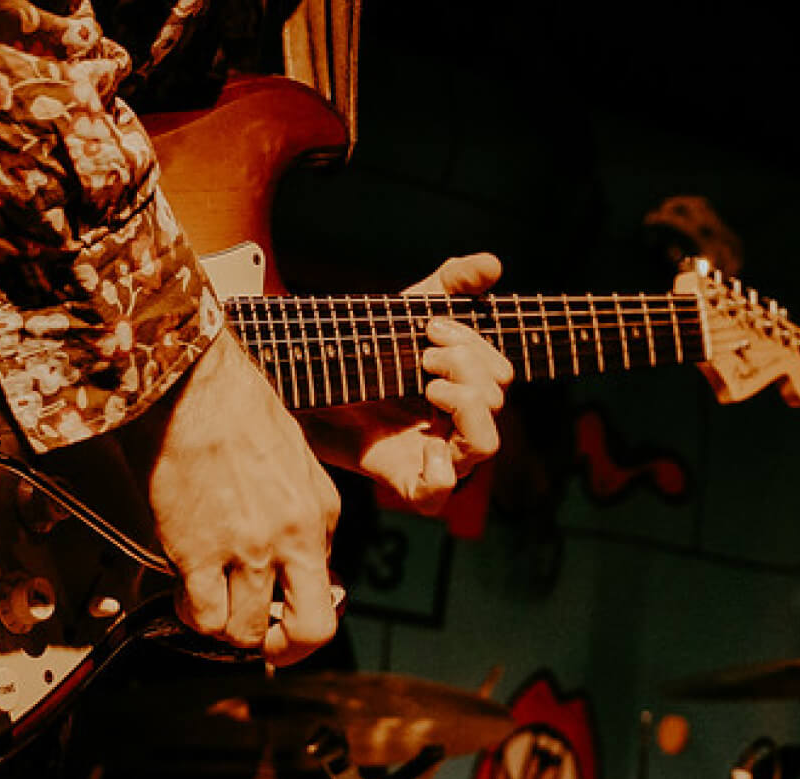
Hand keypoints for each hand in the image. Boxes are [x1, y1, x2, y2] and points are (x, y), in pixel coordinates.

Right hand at [127, 328, 341, 663]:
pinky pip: (204, 615)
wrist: (191, 381)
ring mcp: (246, 549)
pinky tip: (186, 596)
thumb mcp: (295, 460)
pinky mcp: (197, 553)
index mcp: (321, 513)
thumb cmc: (235, 405)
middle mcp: (293, 536)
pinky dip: (193, 616)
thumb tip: (292, 551)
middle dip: (286, 646)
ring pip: (245, 630)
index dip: (298, 598)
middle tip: (265, 642)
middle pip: (311, 629)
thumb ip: (299, 509)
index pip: (326, 584)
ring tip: (210, 604)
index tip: (281, 601)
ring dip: (226, 626)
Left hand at [299, 254, 515, 514]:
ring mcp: (434, 454)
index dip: (475, 348)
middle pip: (497, 402)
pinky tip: (428, 446)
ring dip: (465, 405)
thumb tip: (493, 263)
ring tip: (427, 385)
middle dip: (466, 366)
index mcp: (463, 387)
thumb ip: (452, 281)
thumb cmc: (357, 349)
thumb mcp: (406, 307)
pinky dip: (441, 473)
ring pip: (485, 445)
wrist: (299, 375)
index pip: (500, 375)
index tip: (430, 327)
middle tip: (424, 354)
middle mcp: (455, 423)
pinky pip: (438, 494)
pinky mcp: (403, 479)